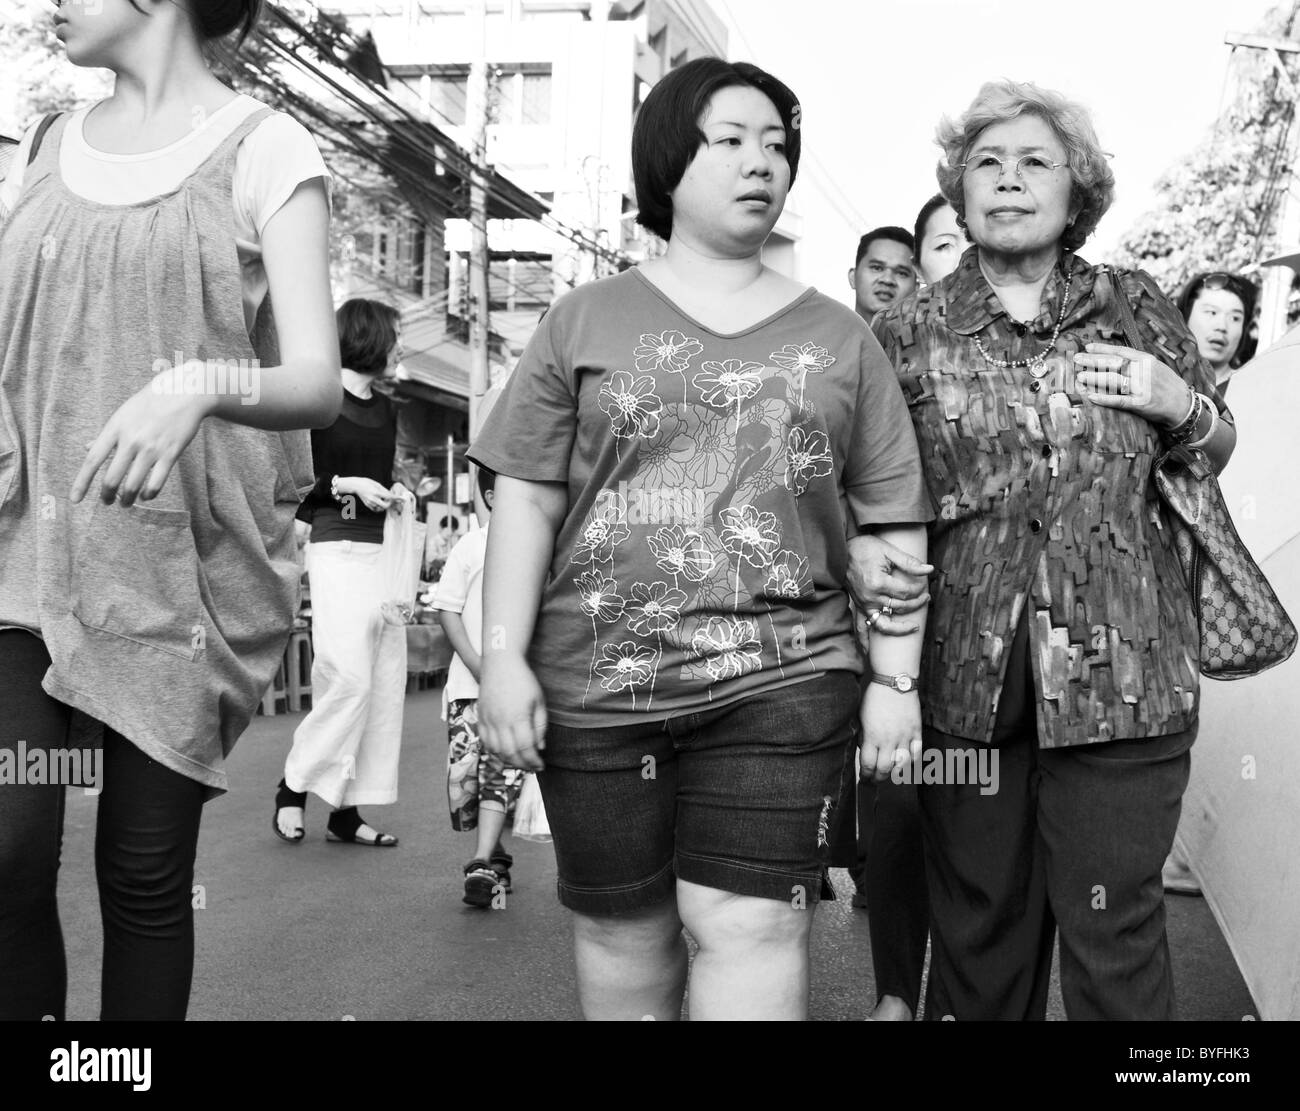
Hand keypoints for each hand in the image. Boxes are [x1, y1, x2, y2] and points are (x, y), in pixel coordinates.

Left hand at [71, 376, 210, 505]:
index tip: (75, 499)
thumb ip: (106, 434)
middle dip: (107, 496)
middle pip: (111, 478)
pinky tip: (146, 495)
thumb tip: (88, 449)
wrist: (183, 393)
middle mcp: (130, 440)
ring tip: (126, 503)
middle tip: (107, 501)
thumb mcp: (123, 414)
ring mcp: (151, 448)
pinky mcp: (170, 454)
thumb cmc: (151, 403)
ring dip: (128, 499)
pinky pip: (156, 483)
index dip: (82, 482)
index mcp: (115, 429)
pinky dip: (149, 494)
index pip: (93, 461)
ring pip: (133, 485)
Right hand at [336, 476, 393, 512]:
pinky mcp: (368, 505)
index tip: (403, 499)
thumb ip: (385, 491)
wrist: (356, 485)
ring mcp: (370, 503)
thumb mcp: (377, 484)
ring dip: (385, 505)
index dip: (397, 498)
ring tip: (383, 499)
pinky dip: (380, 507)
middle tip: (391, 500)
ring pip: (381, 509)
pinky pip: (377, 509)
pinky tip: (380, 502)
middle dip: (390, 504)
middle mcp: (373, 499)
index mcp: (376, 492)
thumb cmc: (367, 483)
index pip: (389, 497)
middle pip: (386, 506)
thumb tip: (393, 496)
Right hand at [479, 654, 546, 770]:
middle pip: (510, 753)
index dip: (533, 761)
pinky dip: (494, 751)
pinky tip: (504, 753)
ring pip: (495, 750)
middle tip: (532, 767)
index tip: (541, 765)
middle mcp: (500, 721)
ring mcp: (488, 720)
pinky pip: (485, 741)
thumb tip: (540, 747)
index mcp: (518, 717)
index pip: (526, 748)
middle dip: (522, 765)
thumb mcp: (539, 701)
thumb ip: (540, 726)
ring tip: (520, 762)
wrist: (501, 664)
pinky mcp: (480, 717)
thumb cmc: (524, 680)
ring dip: (508, 761)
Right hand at [847, 533, 932, 635]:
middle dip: (916, 603)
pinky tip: (870, 652)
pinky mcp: (859, 607)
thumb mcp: (888, 551)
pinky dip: (865, 642)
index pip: (906, 593)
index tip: (924, 584)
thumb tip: (930, 569)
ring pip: (884, 624)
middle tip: (926, 597)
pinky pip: (861, 628)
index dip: (919, 589)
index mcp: (878, 582)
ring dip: (900, 628)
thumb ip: (909, 562)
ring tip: (914, 627)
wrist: (841, 551)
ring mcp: (863, 604)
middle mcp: (870, 597)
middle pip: (899, 607)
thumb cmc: (865, 548)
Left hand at [859, 683, 921, 782]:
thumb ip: (862, 735)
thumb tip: (863, 749)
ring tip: (889, 774)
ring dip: (894, 773)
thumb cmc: (875, 696)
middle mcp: (888, 739)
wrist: (895, 681)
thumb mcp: (861, 716)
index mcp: (872, 736)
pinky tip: (905, 763)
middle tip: (874, 780)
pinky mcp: (916, 731)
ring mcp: (904, 736)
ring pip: (901, 765)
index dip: (865, 775)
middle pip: (884, 769)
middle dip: (878, 779)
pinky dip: (911, 762)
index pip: (868, 764)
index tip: (864, 778)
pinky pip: (916, 753)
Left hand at [1074, 343, 1190, 427]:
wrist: (1183, 404)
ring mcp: (1142, 388)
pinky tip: (1091, 396)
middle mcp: (1143, 372)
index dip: (1102, 349)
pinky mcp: (1141, 404)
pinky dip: (1105, 398)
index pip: (1120, 351)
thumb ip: (1136, 361)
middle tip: (1077, 359)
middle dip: (1093, 361)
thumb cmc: (1165, 384)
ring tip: (1080, 377)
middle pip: (1114, 364)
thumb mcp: (1154, 366)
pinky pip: (1119, 400)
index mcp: (1146, 360)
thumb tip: (1113, 356)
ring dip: (1095, 378)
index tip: (1087, 347)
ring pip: (1114, 380)